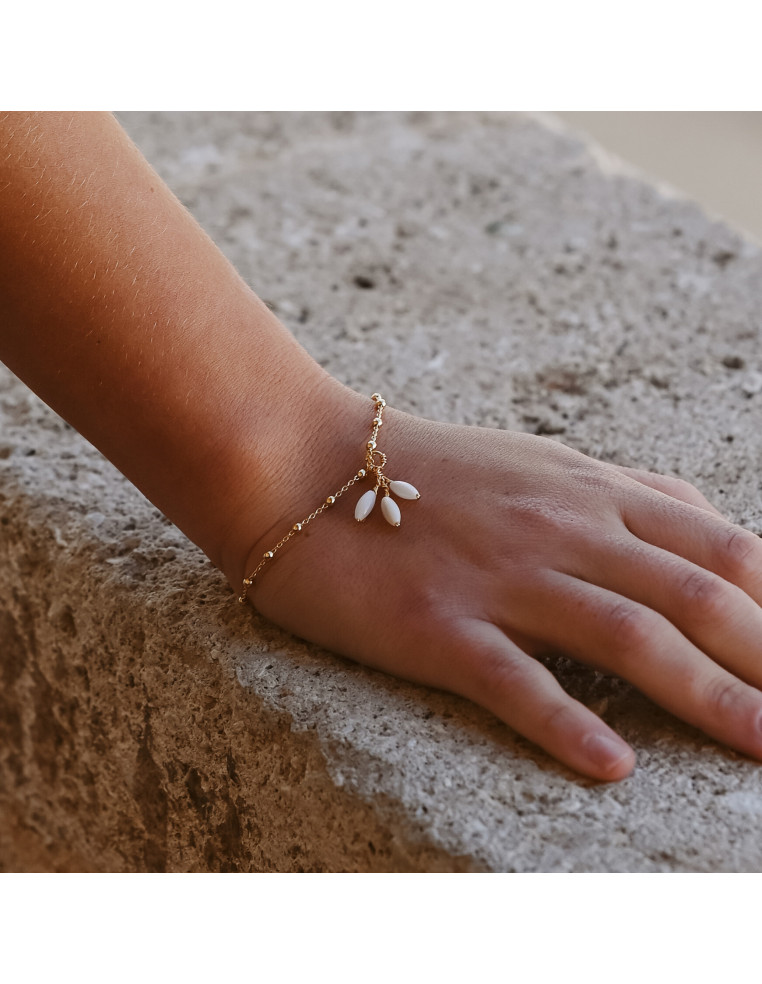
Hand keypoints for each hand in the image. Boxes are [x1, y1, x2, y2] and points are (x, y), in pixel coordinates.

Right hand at [232, 399, 761, 781]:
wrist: (302, 462)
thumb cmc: (420, 466)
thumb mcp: (537, 461)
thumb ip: (621, 493)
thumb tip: (704, 520)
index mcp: (586, 491)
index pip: (717, 546)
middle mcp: (559, 529)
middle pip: (691, 595)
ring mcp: (499, 576)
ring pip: (625, 634)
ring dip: (705, 696)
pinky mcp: (436, 624)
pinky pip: (512, 678)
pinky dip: (567, 722)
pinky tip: (613, 764)